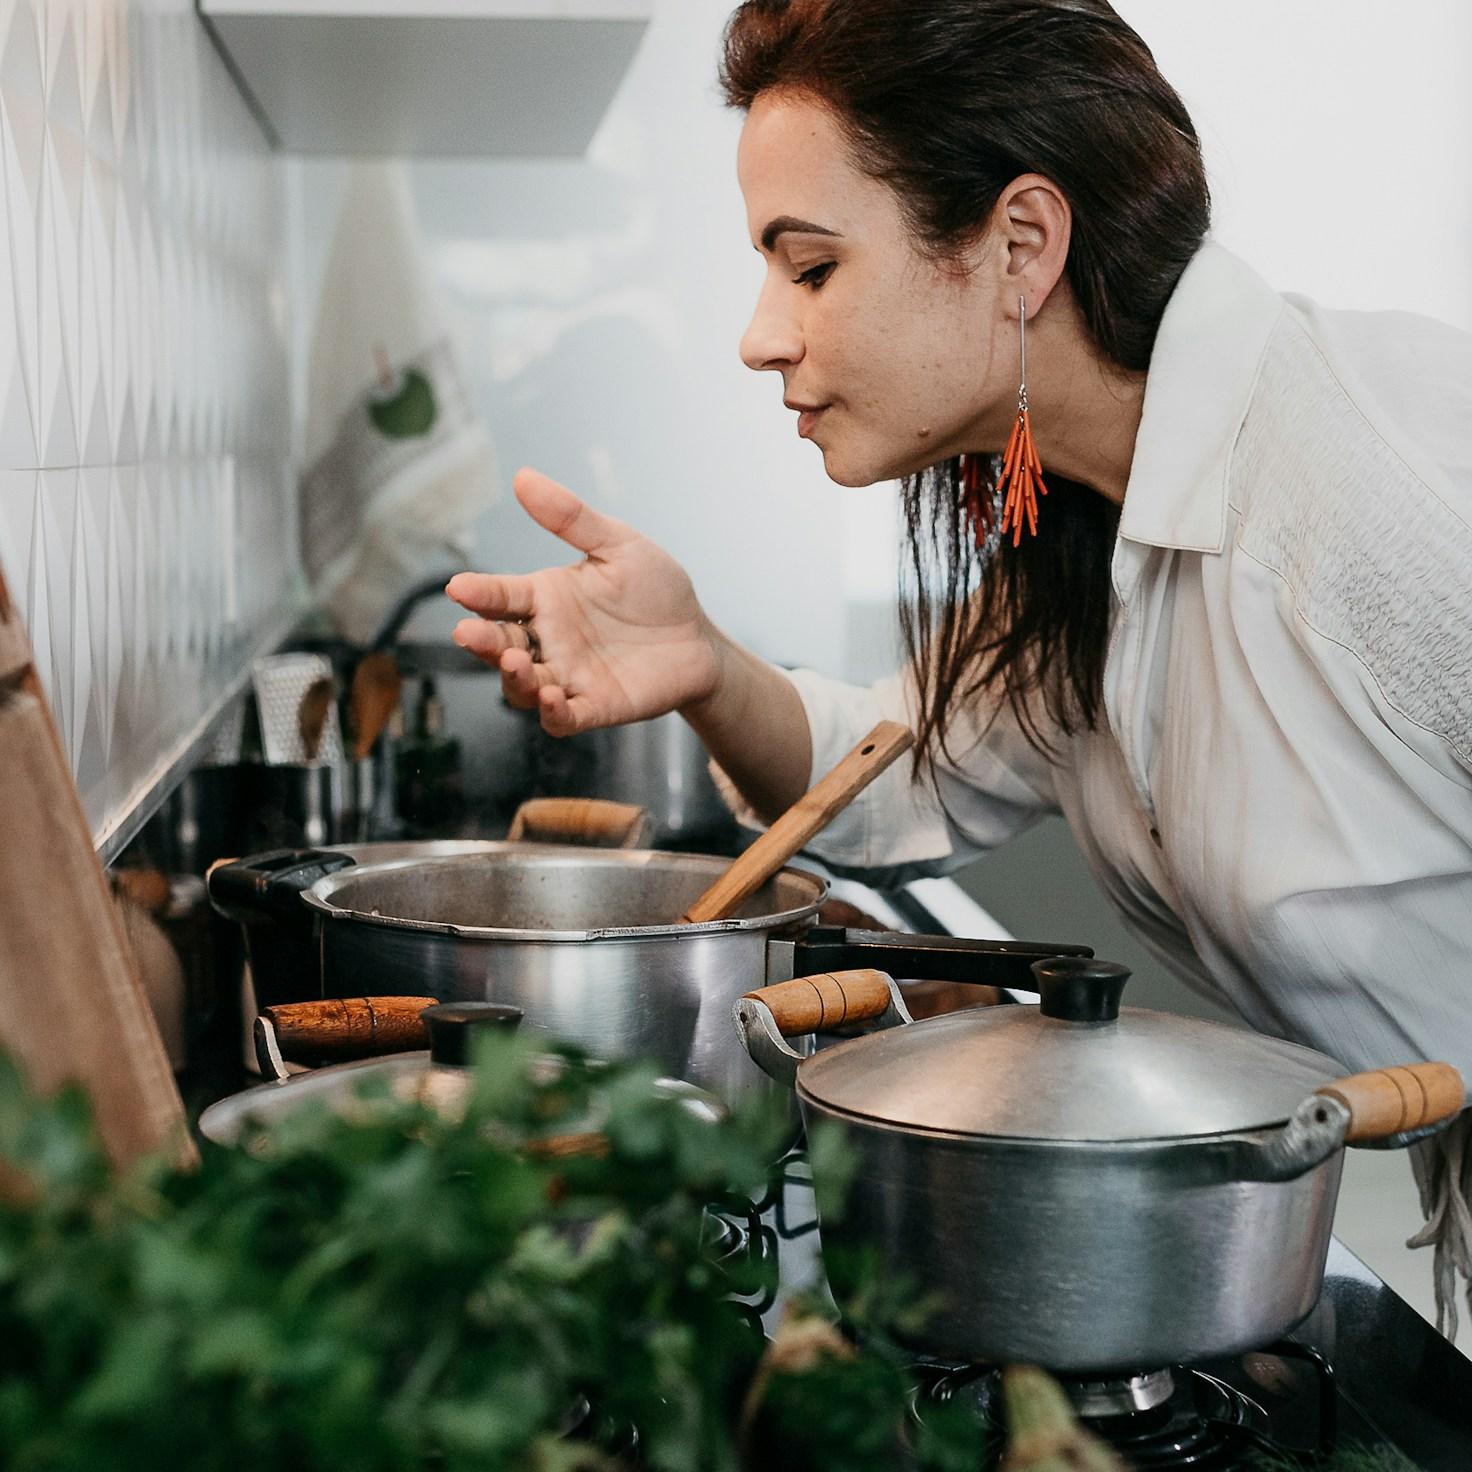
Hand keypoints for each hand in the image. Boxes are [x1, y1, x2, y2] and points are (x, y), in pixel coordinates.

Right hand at [446, 468, 722, 735]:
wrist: (698, 639)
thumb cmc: (656, 590)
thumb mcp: (619, 545)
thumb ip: (572, 518)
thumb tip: (523, 477)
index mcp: (547, 598)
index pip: (502, 596)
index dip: (479, 593)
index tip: (458, 587)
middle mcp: (549, 640)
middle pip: (501, 644)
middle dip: (482, 641)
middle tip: (468, 633)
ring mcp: (568, 676)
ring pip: (522, 685)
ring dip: (512, 677)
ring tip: (514, 661)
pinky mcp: (594, 707)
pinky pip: (563, 718)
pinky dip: (552, 712)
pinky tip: (552, 697)